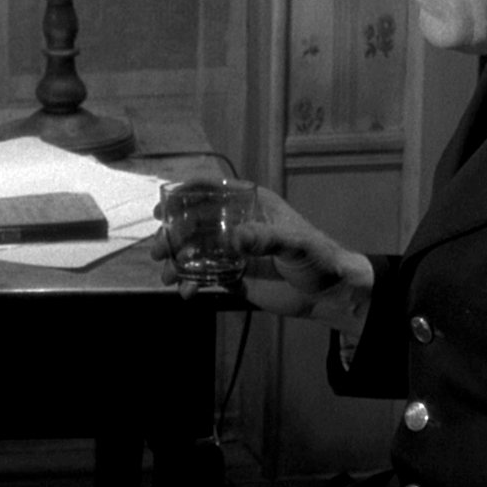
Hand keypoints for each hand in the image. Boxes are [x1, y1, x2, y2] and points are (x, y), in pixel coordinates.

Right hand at [152, 185, 373, 331]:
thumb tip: (234, 239)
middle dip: (172, 235)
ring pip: (195, 251)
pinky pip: (205, 277)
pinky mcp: (233, 276)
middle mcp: (238, 225)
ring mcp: (233, 252)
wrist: (330, 294)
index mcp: (252, 206)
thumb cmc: (319, 258)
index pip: (214, 191)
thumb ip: (266, 238)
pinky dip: (191, 283)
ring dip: (176, 261)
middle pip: (195, 223)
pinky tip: (186, 293)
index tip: (164, 206)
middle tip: (157, 249)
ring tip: (166, 275)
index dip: (185, 195)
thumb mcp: (296, 243)